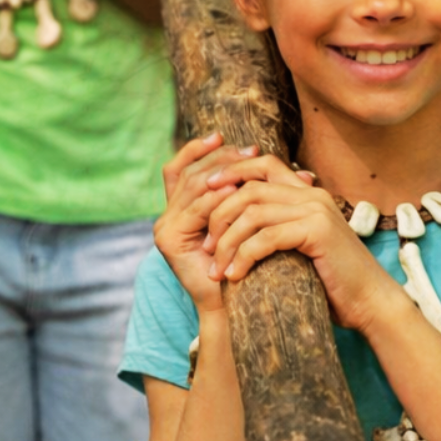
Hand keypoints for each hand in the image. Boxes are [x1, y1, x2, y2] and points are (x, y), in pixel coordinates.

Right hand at [154, 133, 258, 313]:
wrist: (239, 305)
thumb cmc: (248, 263)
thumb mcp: (243, 220)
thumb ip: (244, 193)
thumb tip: (275, 161)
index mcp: (180, 210)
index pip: (181, 168)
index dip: (199, 149)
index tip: (225, 136)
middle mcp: (166, 217)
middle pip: (189, 172)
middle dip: (221, 158)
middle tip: (251, 151)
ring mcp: (164, 228)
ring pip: (192, 186)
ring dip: (223, 173)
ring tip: (249, 164)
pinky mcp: (168, 240)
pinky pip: (195, 210)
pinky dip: (216, 197)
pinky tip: (236, 190)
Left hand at [201, 154, 398, 333]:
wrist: (371, 302)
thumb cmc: (332, 281)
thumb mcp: (299, 247)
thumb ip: (277, 229)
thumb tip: (237, 226)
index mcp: (307, 193)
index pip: (263, 165)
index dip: (231, 172)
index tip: (205, 194)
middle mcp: (311, 195)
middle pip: (250, 187)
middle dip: (220, 214)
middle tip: (206, 245)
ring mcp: (316, 211)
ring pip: (253, 212)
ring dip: (228, 241)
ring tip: (216, 268)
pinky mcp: (317, 232)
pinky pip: (266, 237)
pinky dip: (244, 256)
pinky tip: (235, 275)